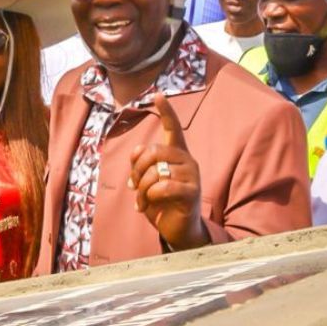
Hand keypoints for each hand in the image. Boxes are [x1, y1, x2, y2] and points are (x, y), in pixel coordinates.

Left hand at [127, 94, 207, 249]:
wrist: (178, 230)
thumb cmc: (163, 204)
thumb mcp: (146, 182)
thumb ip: (141, 165)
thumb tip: (136, 152)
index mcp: (177, 155)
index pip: (173, 129)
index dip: (166, 112)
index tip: (158, 95)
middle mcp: (187, 161)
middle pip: (154, 151)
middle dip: (137, 169)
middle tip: (134, 186)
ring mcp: (192, 175)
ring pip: (156, 170)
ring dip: (141, 188)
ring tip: (141, 201)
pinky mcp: (192, 192)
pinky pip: (163, 186)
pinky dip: (149, 197)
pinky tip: (147, 206)